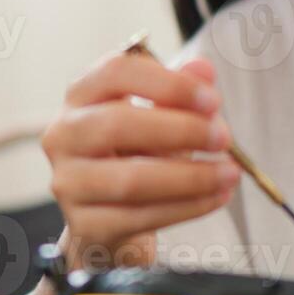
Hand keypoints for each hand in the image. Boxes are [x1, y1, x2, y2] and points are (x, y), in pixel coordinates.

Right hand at [41, 49, 238, 269]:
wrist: (110, 218)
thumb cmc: (135, 155)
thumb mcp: (158, 116)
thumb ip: (179, 90)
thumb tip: (203, 69)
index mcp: (80, 95)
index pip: (116, 72)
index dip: (168, 84)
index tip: (213, 101)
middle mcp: (64, 135)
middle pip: (118, 124)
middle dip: (181, 130)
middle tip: (223, 138)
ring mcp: (69, 183)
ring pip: (132, 179)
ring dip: (191, 176)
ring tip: (230, 173)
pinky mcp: (86, 225)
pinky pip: (141, 217)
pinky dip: (187, 207)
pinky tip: (217, 197)